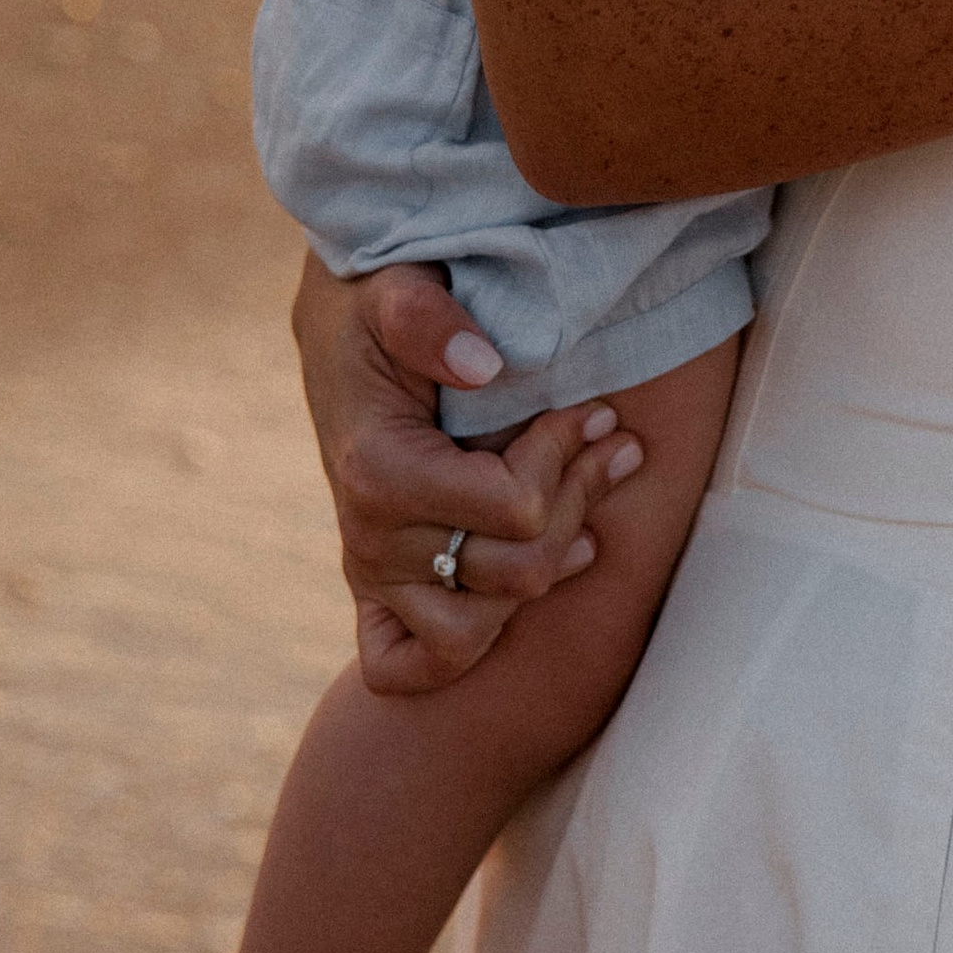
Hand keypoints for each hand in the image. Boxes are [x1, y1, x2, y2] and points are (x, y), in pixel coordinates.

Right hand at [289, 255, 641, 691]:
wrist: (339, 332)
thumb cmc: (377, 307)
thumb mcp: (397, 287)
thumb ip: (429, 318)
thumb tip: (483, 366)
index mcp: (377, 470)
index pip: (513, 509)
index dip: (567, 459)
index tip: (592, 410)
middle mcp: (368, 538)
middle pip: (518, 571)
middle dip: (579, 498)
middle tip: (613, 440)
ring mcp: (370, 572)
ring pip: (482, 629)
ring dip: (548, 564)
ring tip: (585, 499)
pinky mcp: (375, 591)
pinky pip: (414, 665)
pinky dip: (474, 638)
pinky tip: (531, 571)